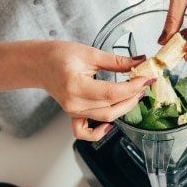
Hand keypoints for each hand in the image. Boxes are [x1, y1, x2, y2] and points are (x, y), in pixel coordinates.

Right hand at [37, 41, 153, 140]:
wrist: (39, 63)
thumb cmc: (59, 55)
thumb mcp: (90, 53)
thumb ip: (117, 61)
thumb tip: (140, 62)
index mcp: (76, 86)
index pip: (112, 92)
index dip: (133, 87)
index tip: (147, 79)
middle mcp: (73, 103)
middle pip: (111, 107)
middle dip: (133, 96)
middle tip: (144, 83)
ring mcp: (73, 111)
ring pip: (105, 117)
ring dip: (124, 108)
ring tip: (135, 93)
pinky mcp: (73, 115)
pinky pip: (85, 133)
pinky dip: (98, 133)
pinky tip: (110, 125)